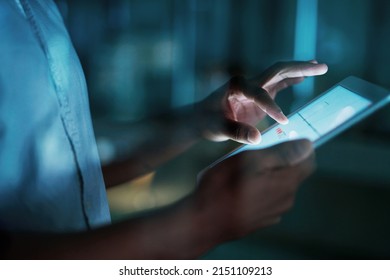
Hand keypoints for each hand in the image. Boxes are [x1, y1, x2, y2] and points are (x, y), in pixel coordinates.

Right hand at [195, 139, 314, 240]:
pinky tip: (240, 190)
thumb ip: (280, 153)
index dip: (297, 146)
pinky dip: (260, 190)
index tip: (278, 140)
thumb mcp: (248, 160)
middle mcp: (286, 200)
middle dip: (279, 161)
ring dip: (268, 175)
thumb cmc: (221, 187)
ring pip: (279, 186)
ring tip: (242, 172)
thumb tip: (307, 144)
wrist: (202, 223)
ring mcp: (274, 213)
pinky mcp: (261, 221)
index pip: (308, 160)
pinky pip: (268, 199)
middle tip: (252, 156)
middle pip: (293, 173)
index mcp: (286, 183)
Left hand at [196, 61, 327, 143]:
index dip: (271, 106)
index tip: (283, 121)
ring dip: (300, 71)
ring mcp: (254, 88)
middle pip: (276, 70)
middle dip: (299, 68)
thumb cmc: (205, 122)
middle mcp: (247, 83)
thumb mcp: (216, 128)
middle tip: (322, 67)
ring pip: (280, 75)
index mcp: (235, 87)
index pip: (258, 92)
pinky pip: (278, 86)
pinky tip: (303, 79)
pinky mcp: (258, 96)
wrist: (199, 118)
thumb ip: (235, 131)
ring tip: (320, 67)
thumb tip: (256, 139)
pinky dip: (292, 81)